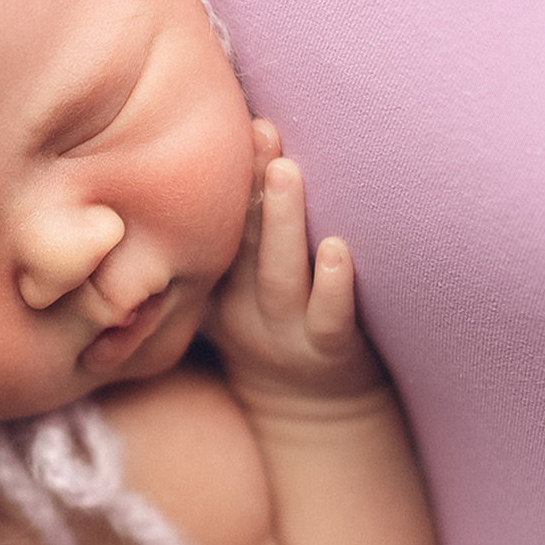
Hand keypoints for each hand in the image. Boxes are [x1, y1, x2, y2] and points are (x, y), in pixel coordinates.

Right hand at [206, 120, 383, 402]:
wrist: (313, 413)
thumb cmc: (273, 330)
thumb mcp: (227, 297)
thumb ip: (219, 243)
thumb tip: (204, 155)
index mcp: (216, 289)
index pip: (213, 231)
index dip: (215, 185)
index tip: (216, 130)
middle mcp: (245, 310)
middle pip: (241, 244)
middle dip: (248, 184)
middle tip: (257, 130)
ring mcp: (288, 333)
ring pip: (281, 276)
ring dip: (284, 221)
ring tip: (286, 170)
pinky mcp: (332, 352)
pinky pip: (330, 320)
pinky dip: (334, 285)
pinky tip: (340, 248)